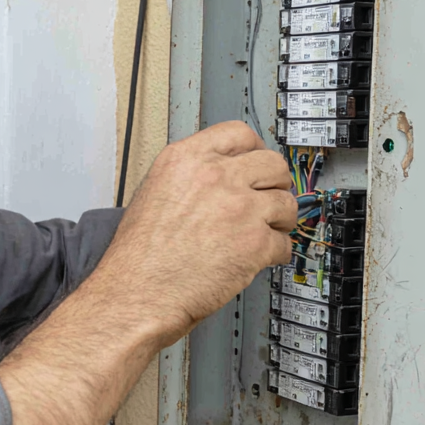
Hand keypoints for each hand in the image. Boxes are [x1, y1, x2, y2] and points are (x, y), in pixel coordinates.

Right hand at [91, 121, 295, 346]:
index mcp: (185, 159)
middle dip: (275, 183)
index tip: (257, 161)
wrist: (138, 291)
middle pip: (272, 163)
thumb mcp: (153, 191)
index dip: (255, 149)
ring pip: (286, 203)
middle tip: (267, 199)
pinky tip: (257, 259)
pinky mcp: (255, 242)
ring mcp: (239, 207)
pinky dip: (275, 254)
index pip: (238, 133)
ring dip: (279, 221)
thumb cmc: (138, 254)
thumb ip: (190, 176)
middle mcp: (216, 176)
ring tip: (264, 233)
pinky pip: (284, 244)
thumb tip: (219, 177)